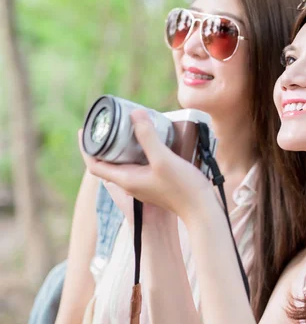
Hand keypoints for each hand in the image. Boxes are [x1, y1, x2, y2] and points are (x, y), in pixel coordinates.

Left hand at [79, 109, 217, 224]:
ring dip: (122, 145)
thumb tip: (134, 113)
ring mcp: (144, 183)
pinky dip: (138, 150)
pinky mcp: (156, 182)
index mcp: (126, 179)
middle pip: (108, 162)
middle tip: (108, 123)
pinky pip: (140, 164)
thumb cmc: (182, 188)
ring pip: (125, 162)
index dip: (86, 147)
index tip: (85, 130)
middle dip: (104, 142)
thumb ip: (148, 136)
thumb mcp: (163, 159)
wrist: (201, 209)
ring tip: (128, 127)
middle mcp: (131, 183)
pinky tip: (151, 140)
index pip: (94, 165)